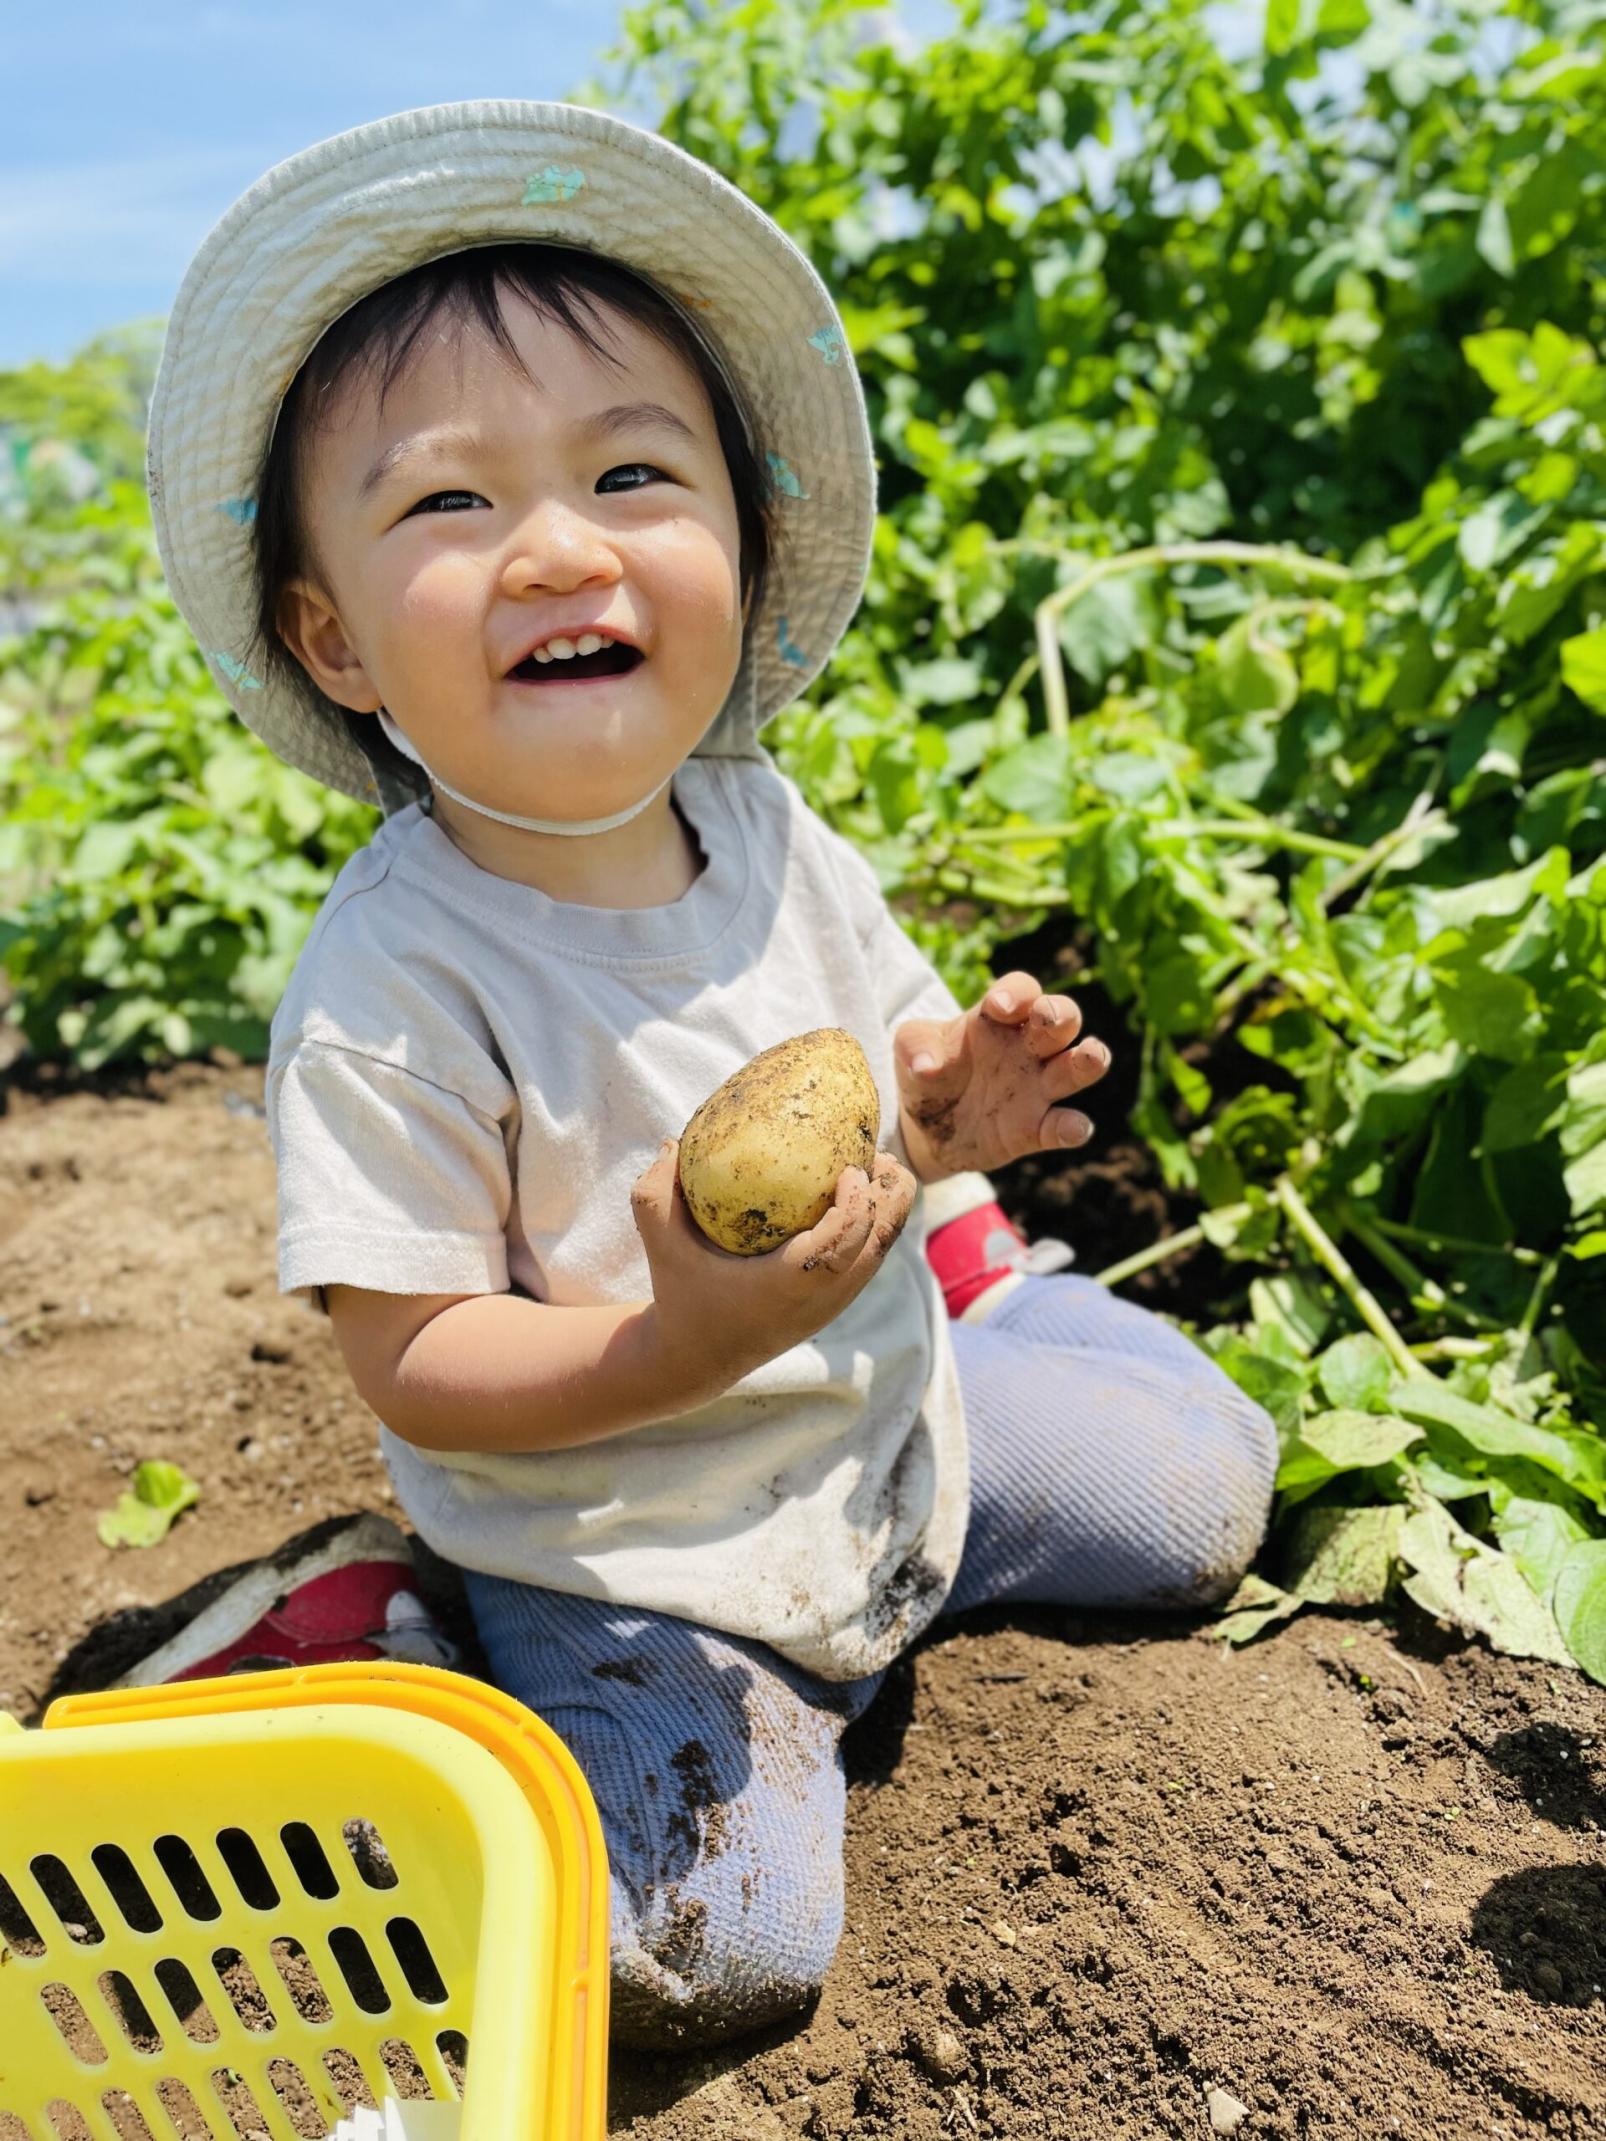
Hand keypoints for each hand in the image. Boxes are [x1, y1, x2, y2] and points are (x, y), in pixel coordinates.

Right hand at [629, 1137, 916, 1404]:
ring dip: (887, 1208)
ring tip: (880, 1164)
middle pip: (877, 1245)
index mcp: (788, 1286)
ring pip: (880, 1252)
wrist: (697, 1360)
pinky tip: (856, 1190)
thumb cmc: (681, 1297)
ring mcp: (832, 1305)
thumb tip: (671, 1144)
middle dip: (890, 1197)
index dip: (858, 1204)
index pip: (841, 1245)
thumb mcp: (662, 1249)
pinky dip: (872, 1224)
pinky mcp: (833, 1305)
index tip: (852, 1166)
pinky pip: (867, 1259)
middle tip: (880, 1153)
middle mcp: (820, 1299)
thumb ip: (655, 1197)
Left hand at [892, 972, 1111, 1180]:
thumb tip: (927, 1067)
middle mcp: (1026, 1048)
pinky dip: (1072, 1127)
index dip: (1017, 993)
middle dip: (1061, 1014)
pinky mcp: (1036, 1129)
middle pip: (1062, 1017)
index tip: (999, 1007)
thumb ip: (916, 1046)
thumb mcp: (910, 1048)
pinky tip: (1072, 1128)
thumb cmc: (926, 1071)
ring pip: (1077, 1066)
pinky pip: (1063, 1126)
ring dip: (1089, 1060)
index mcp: (997, 1018)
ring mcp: (1036, 1088)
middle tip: (1048, 1019)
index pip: (1021, 990)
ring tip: (1091, 1056)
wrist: (924, 1128)